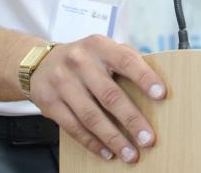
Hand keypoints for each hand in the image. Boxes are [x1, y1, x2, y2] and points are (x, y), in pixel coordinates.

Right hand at [28, 35, 165, 163]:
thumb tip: (155, 86)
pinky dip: (93, 143)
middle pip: (109, 95)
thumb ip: (125, 60)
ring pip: (91, 116)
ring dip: (113, 138)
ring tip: (130, 154)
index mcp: (98, 46)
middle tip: (148, 139)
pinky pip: (74, 127)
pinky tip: (107, 152)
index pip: (125, 60)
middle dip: (131, 119)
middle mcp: (79, 62)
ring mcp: (62, 82)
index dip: (144, 77)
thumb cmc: (84, 60)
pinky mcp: (49, 102)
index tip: (161, 94)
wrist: (39, 63)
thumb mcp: (102, 50)